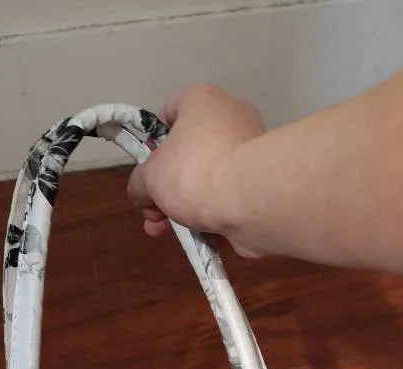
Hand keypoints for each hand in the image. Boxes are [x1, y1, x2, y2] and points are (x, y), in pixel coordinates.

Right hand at [127, 85, 264, 255]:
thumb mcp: (150, 177)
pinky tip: (196, 233)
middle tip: (152, 212)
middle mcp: (230, 117)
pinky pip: (228, 195)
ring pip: (208, 177)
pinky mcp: (263, 180)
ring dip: (184, 205)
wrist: (251, 200)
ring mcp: (251, 150)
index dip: (153, 140)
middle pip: (188, 152)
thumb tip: (140, 191)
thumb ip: (139, 182)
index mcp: (202, 101)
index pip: (170, 109)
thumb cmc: (194, 173)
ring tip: (165, 231)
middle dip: (165, 187)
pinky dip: (211, 212)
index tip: (146, 167)